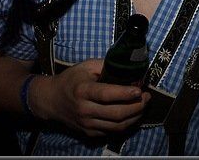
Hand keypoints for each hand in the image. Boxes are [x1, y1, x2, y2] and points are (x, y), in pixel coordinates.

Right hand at [32, 58, 149, 136]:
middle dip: (137, 106)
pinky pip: (112, 131)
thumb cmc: (71, 79)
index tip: (140, 90)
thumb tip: (129, 67)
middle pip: (116, 113)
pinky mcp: (89, 132)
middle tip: (147, 97)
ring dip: (135, 116)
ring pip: (117, 125)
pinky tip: (132, 114)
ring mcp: (86, 123)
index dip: (125, 93)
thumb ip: (107, 65)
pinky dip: (125, 124)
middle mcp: (84, 109)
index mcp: (83, 90)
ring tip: (143, 105)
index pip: (107, 94)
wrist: (51, 100)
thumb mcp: (87, 66)